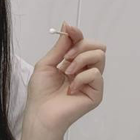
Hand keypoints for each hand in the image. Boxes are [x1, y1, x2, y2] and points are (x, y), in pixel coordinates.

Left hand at [25, 20, 105, 136]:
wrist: (40, 114)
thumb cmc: (40, 93)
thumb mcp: (47, 63)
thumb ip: (60, 46)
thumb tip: (68, 25)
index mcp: (74, 63)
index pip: (84, 43)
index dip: (78, 34)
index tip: (69, 30)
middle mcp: (85, 71)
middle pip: (97, 46)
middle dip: (81, 46)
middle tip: (66, 57)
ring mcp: (92, 82)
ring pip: (99, 56)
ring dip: (81, 59)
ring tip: (67, 71)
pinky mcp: (96, 94)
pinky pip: (96, 74)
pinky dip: (81, 77)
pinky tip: (71, 88)